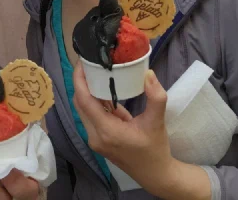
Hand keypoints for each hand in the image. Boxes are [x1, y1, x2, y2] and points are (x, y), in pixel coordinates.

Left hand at [72, 64, 176, 194]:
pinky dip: (96, 103)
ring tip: (97, 73)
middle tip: (91, 63)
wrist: (155, 174)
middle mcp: (95, 136)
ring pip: (84, 110)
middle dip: (82, 83)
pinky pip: (92, 117)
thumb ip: (155, 97)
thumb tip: (148, 74)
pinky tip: (106, 91)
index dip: (80, 80)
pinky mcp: (98, 141)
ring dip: (88, 92)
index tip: (82, 62)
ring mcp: (95, 140)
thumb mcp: (157, 121)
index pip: (84, 101)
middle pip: (81, 104)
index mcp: (106, 130)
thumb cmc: (155, 149)